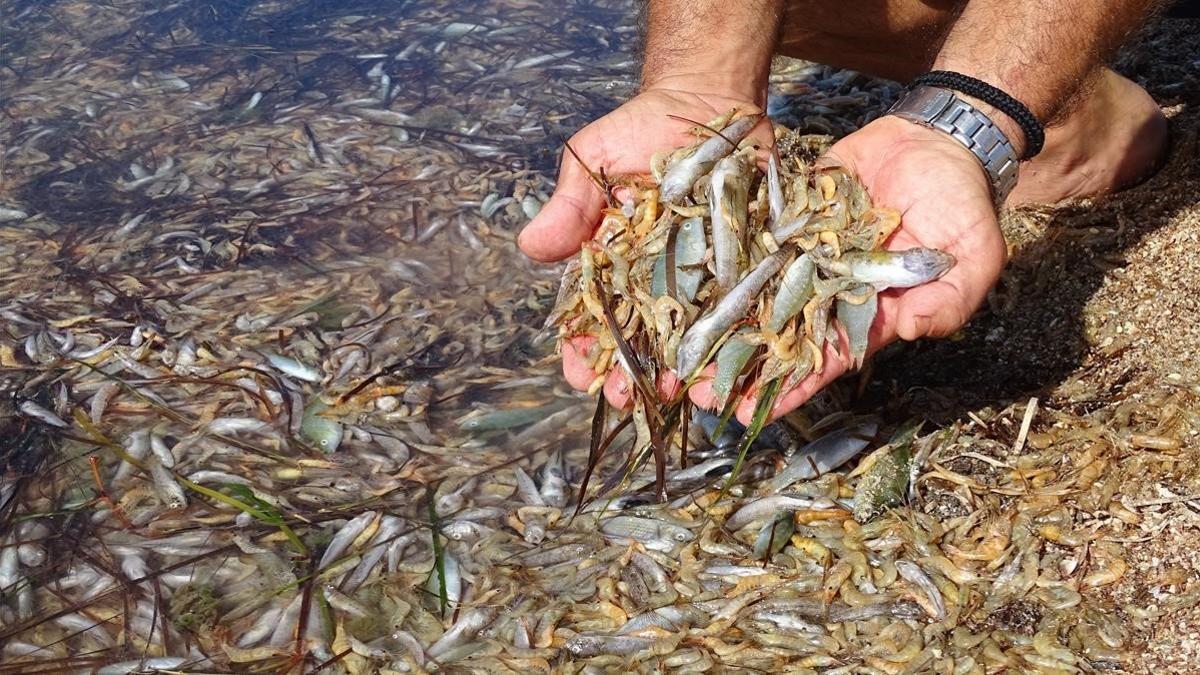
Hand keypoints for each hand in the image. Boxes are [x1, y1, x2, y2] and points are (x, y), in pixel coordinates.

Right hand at [519, 87, 773, 406]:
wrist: (710, 99)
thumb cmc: (642, 129)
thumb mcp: (592, 158)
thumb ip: (569, 206)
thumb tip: (530, 247)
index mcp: (611, 264)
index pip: (590, 317)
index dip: (581, 352)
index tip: (580, 375)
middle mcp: (653, 281)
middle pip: (638, 342)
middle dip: (631, 375)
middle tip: (628, 398)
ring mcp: (700, 279)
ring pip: (689, 338)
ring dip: (684, 372)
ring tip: (684, 396)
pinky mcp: (746, 268)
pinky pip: (743, 312)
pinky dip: (739, 343)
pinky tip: (735, 371)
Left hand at [691, 115, 1007, 423]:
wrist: (938, 141)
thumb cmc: (962, 206)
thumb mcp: (973, 258)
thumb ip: (947, 300)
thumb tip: (912, 329)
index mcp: (869, 313)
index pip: (824, 360)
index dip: (789, 387)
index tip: (750, 412)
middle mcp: (827, 289)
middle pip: (777, 334)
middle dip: (738, 364)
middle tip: (693, 390)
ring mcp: (804, 253)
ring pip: (754, 293)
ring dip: (718, 319)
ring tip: (676, 348)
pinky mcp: (788, 216)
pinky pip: (751, 239)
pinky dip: (719, 258)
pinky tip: (681, 280)